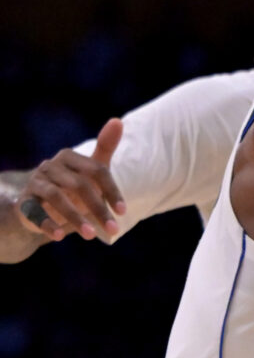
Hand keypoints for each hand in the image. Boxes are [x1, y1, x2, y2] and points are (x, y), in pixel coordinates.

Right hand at [17, 119, 125, 240]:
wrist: (39, 201)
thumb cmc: (73, 185)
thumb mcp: (91, 168)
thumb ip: (105, 147)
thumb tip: (117, 120)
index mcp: (69, 157)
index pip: (96, 170)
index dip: (111, 191)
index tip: (123, 212)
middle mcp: (50, 166)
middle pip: (79, 185)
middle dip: (98, 208)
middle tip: (114, 229)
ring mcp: (36, 183)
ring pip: (56, 197)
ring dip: (75, 218)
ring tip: (92, 236)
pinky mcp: (24, 201)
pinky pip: (34, 212)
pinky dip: (46, 224)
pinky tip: (59, 237)